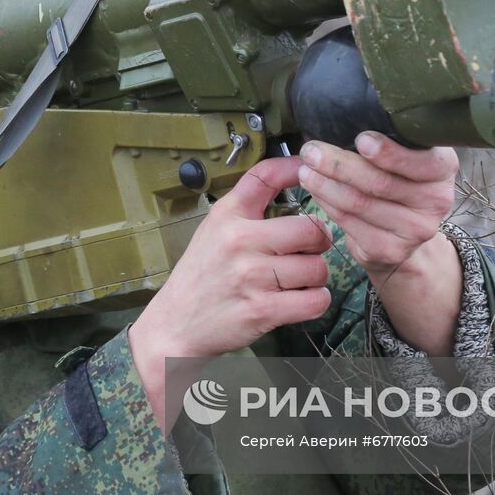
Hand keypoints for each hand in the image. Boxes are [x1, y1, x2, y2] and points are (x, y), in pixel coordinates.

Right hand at [129, 156, 332, 430]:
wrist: (174, 326)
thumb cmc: (201, 275)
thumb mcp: (214, 229)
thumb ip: (249, 205)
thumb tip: (293, 173)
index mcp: (227, 216)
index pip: (265, 176)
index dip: (295, 168)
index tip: (310, 171)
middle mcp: (239, 241)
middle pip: (310, 229)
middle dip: (319, 241)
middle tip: (311, 249)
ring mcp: (251, 277)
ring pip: (318, 268)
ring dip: (316, 276)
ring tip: (299, 279)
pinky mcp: (262, 311)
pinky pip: (315, 301)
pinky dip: (315, 301)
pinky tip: (301, 299)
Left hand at [295, 132, 456, 275]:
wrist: (405, 232)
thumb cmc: (397, 178)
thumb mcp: (403, 154)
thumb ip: (387, 139)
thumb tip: (339, 120)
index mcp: (443, 168)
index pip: (421, 161)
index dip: (390, 153)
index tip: (361, 139)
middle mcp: (437, 200)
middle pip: (381, 182)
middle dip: (340, 165)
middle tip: (311, 151)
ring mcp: (416, 230)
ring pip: (361, 204)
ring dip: (326, 184)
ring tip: (305, 169)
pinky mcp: (391, 250)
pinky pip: (350, 224)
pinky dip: (327, 204)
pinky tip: (315, 191)